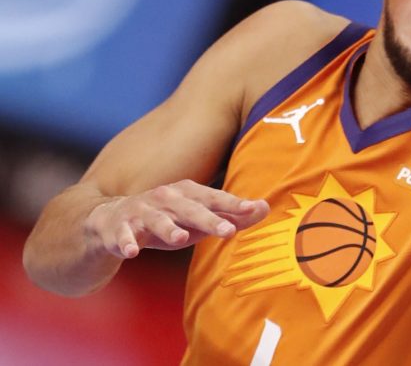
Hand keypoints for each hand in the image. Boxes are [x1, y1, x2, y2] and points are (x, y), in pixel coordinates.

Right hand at [86, 180, 269, 258]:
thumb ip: (229, 216)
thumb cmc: (165, 221)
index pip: (214, 198)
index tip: (255, 210)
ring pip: (155, 219)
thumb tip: (265, 208)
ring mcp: (138, 212)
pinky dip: (124, 242)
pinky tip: (131, 252)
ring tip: (180, 238)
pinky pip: (119, 235)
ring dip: (167, 228)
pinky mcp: (114, 228)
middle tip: (228, 231)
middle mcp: (164, 198)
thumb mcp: (197, 220)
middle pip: (189, 209)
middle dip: (208, 219)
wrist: (108, 223)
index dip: (235, 204)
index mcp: (186, 194)